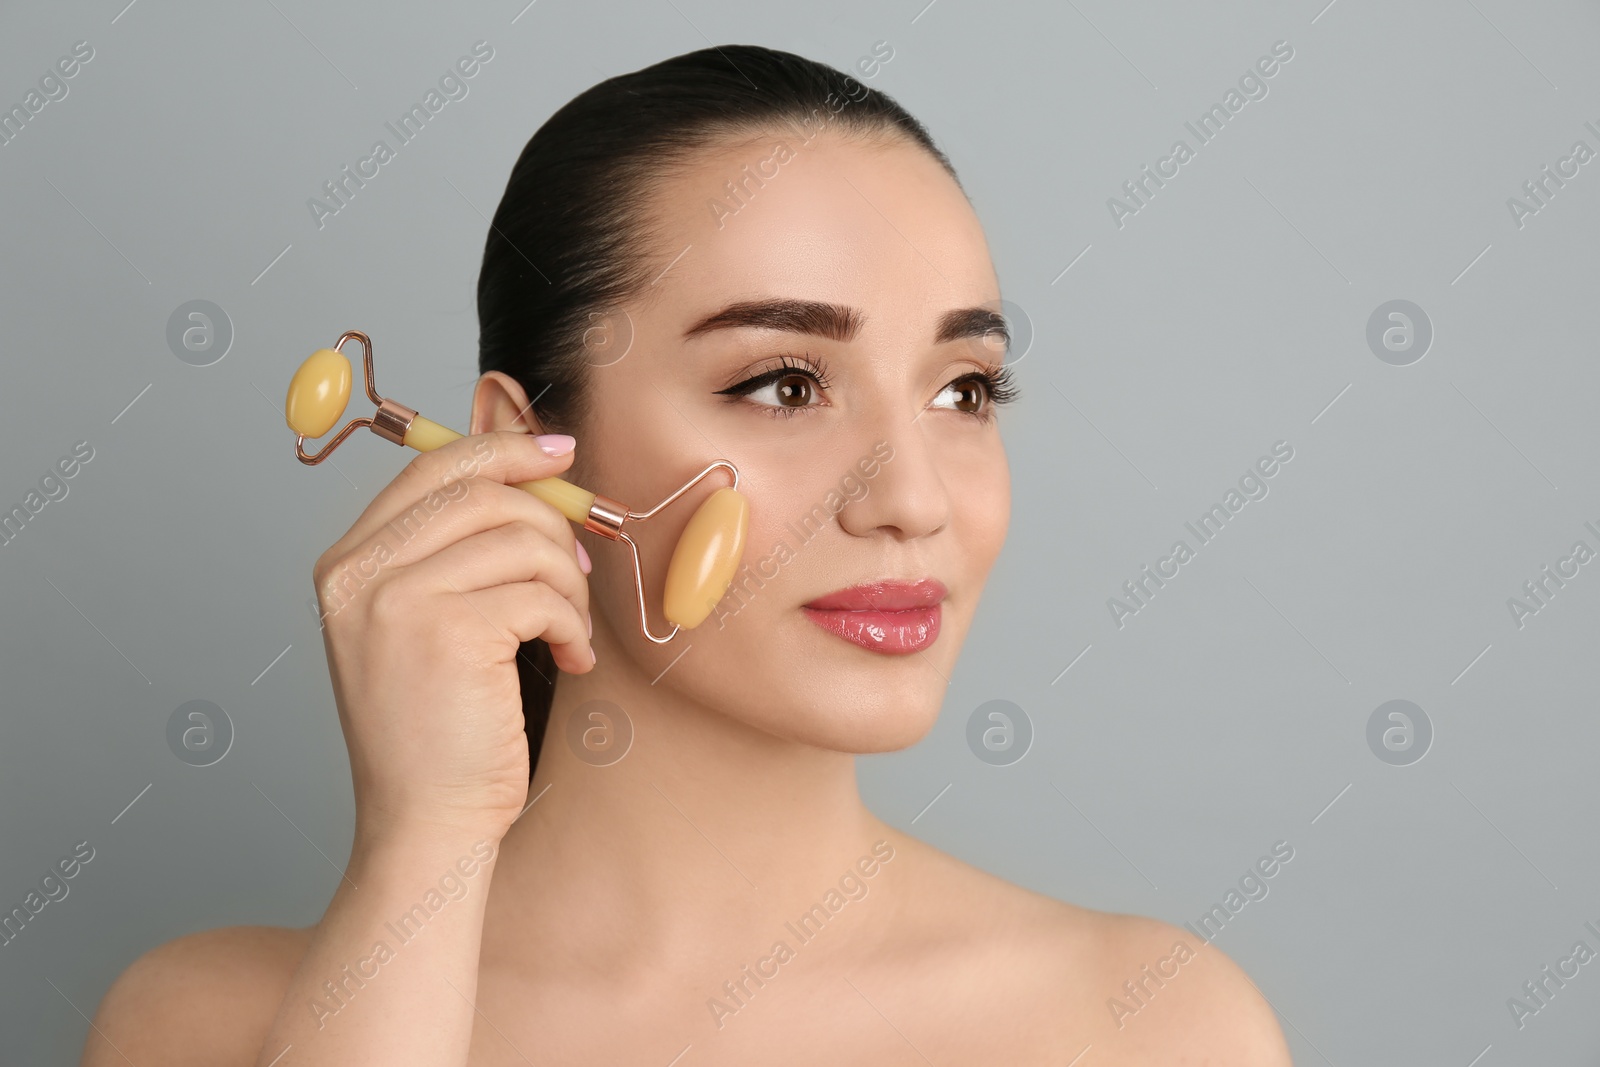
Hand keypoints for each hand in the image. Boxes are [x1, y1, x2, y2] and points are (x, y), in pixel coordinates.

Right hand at [311, 430, 593, 844]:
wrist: (423, 822)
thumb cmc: (438, 731)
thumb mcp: (424, 625)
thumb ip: (455, 551)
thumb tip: (534, 471)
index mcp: (347, 564)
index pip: (432, 467)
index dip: (505, 449)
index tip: (560, 455)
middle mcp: (359, 572)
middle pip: (484, 492)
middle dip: (551, 525)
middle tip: (579, 571)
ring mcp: (397, 599)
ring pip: (522, 540)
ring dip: (567, 583)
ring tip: (569, 630)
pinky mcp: (449, 632)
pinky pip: (541, 594)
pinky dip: (571, 624)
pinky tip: (569, 659)